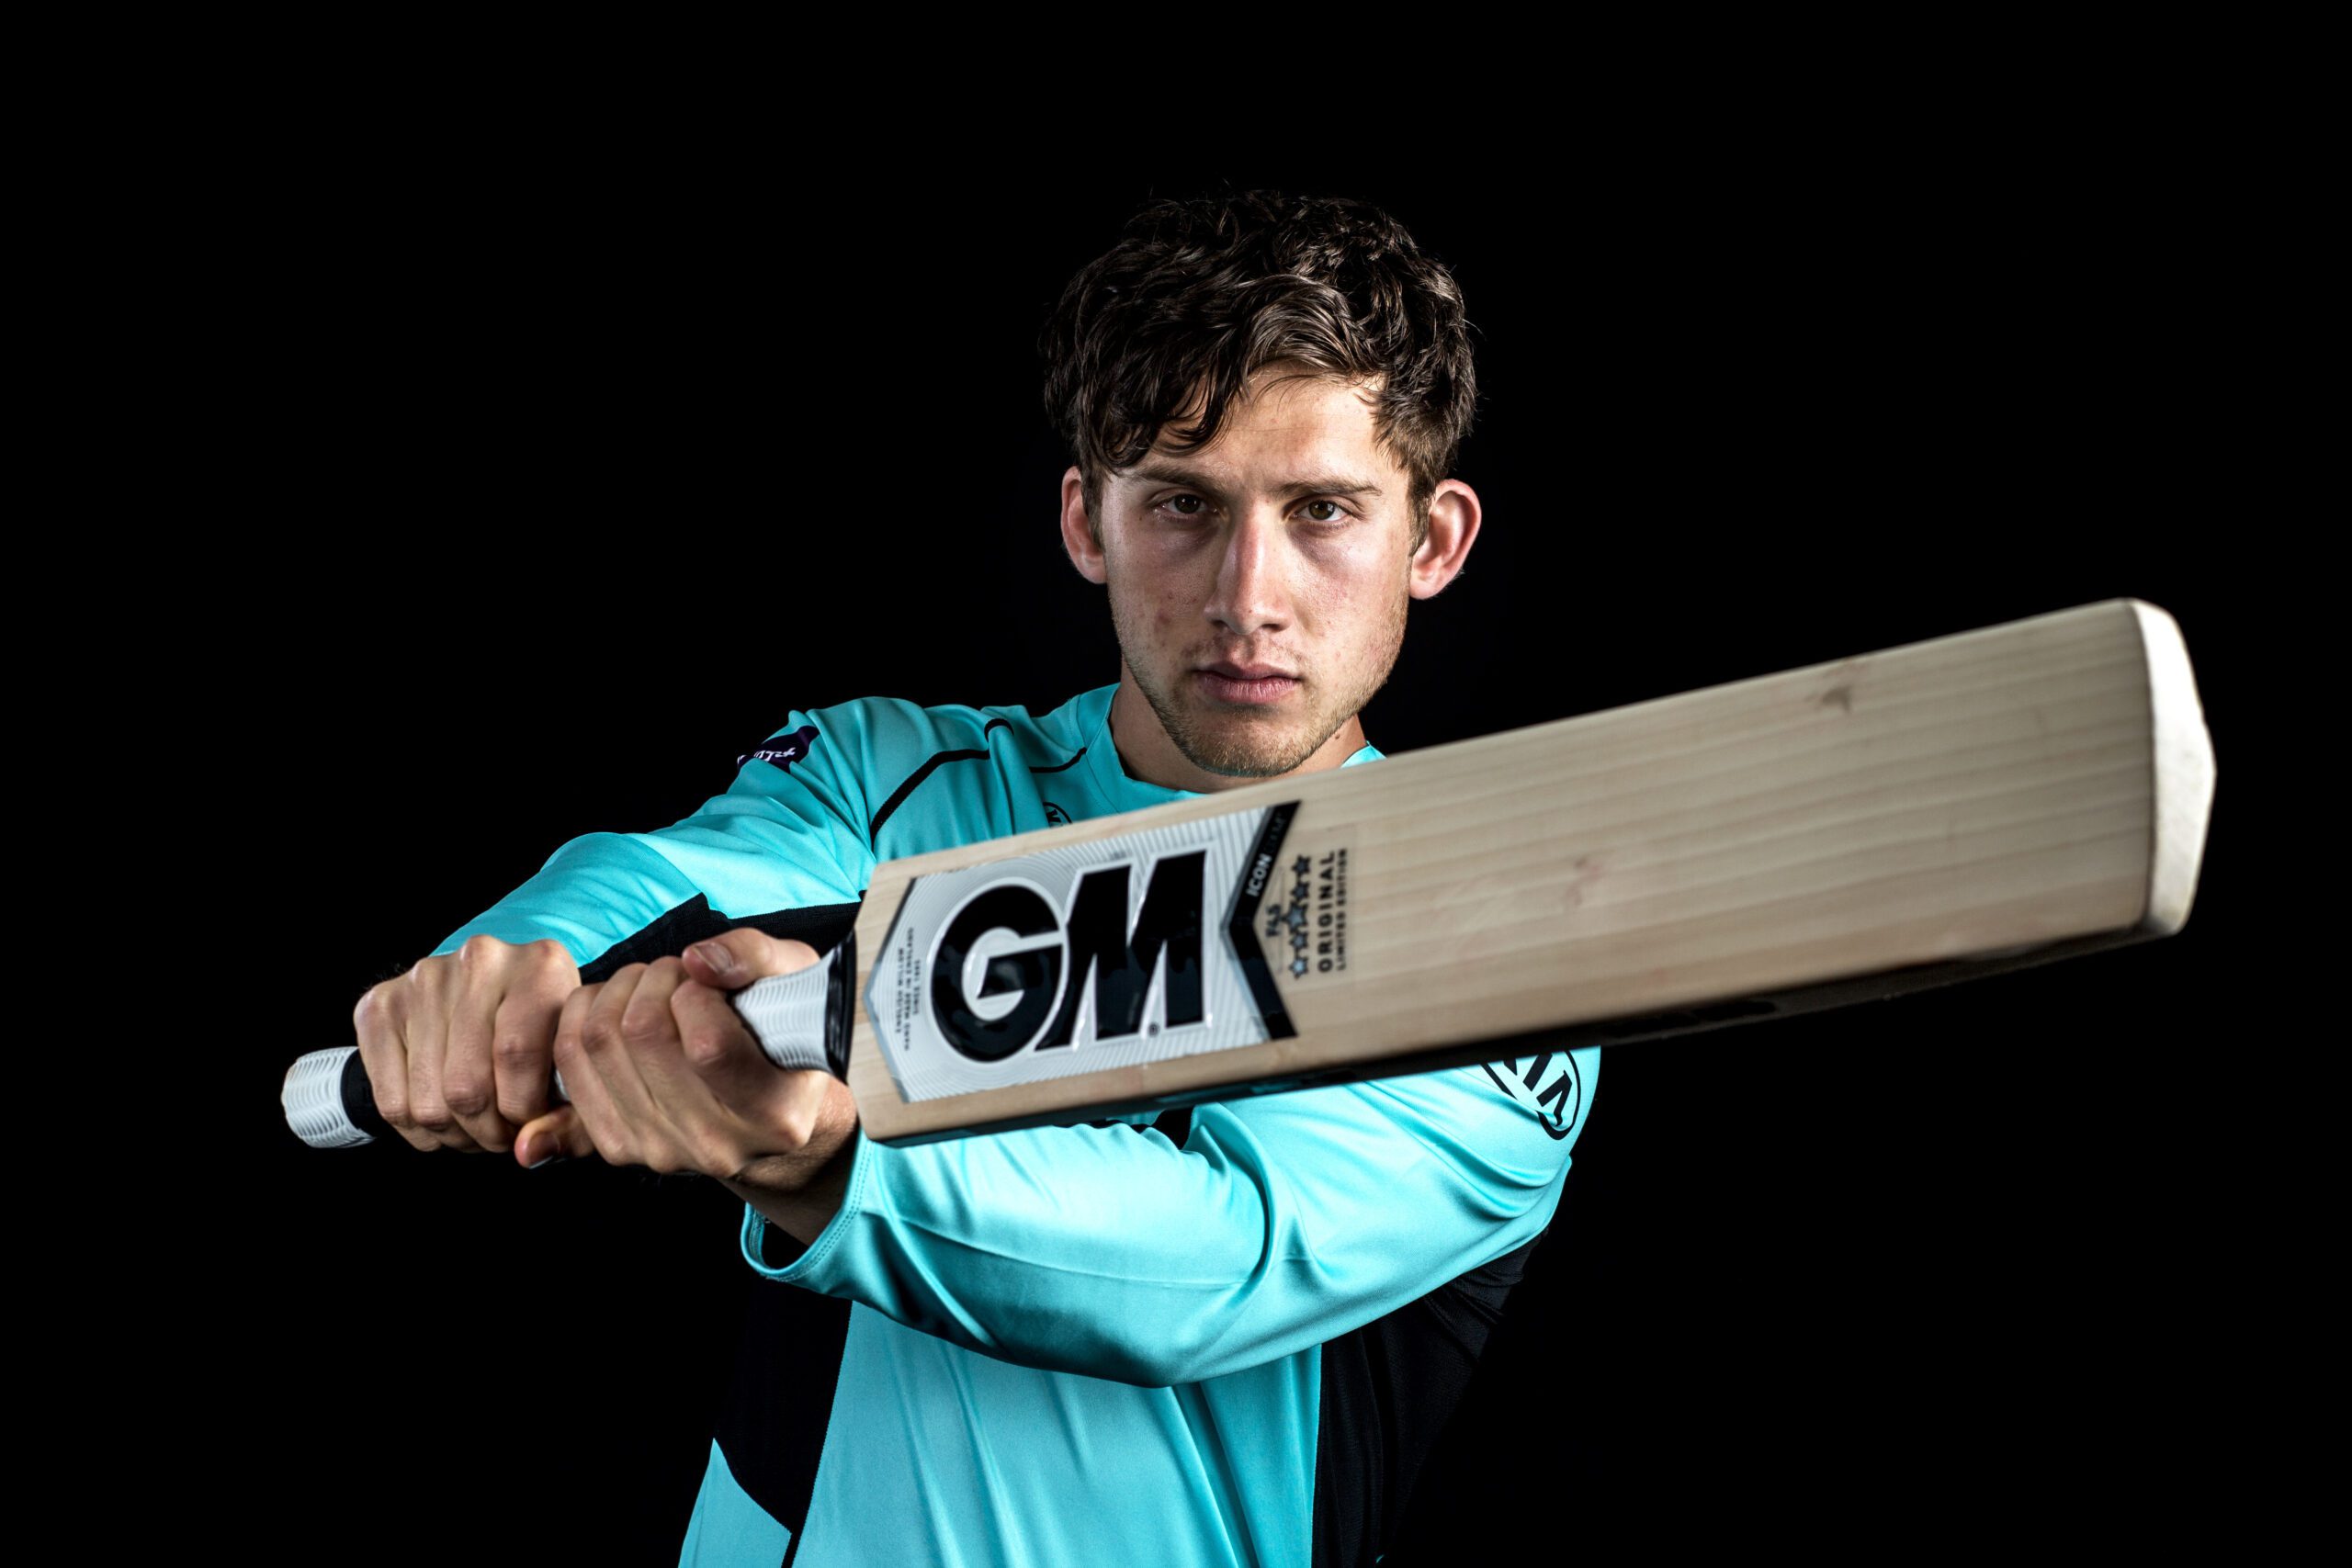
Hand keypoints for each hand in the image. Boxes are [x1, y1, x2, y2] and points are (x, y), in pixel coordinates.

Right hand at [352, 935, 577, 1155]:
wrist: (498, 988)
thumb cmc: (545, 1031)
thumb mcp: (574, 1063)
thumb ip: (571, 1115)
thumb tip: (530, 1150)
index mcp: (540, 965)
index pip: (516, 1055)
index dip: (522, 1110)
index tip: (530, 1123)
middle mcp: (479, 960)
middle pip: (466, 1086)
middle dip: (488, 1131)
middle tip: (502, 1133)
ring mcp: (423, 980)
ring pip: (428, 1103)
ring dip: (454, 1135)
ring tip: (476, 1125)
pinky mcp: (380, 1005)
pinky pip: (390, 1102)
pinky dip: (418, 1130)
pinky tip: (444, 1118)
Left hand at [515, 928, 858, 1196]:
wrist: (774, 1113)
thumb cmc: (787, 1035)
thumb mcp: (798, 981)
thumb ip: (756, 958)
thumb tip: (695, 961)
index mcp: (775, 1113)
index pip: (707, 1046)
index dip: (697, 992)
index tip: (713, 983)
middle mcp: (718, 1146)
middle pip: (642, 1033)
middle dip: (655, 979)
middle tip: (680, 975)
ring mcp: (663, 1153)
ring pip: (598, 1041)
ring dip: (619, 991)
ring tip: (654, 989)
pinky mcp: (619, 1147)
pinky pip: (570, 1062)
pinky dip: (582, 1016)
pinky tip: (619, 1008)